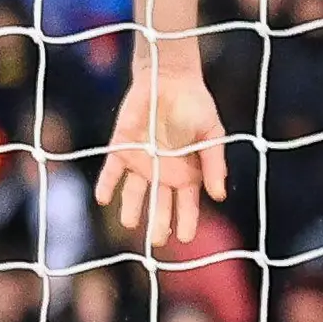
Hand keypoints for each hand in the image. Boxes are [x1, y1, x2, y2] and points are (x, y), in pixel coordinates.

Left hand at [94, 50, 228, 253]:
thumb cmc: (196, 106)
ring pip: (135, 192)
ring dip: (131, 209)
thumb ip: (214, 164)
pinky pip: (112, 171)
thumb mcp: (212, 135)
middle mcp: (163, 172)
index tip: (184, 238)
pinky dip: (107, 184)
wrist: (168, 80)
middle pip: (160, 204)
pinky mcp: (121, 149)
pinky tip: (104, 198)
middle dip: (158, 223)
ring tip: (130, 224)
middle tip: (156, 240)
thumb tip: (219, 196)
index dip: (186, 221)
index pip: (187, 203)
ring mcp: (141, 162)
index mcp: (187, 172)